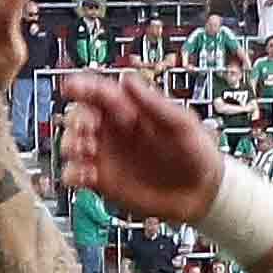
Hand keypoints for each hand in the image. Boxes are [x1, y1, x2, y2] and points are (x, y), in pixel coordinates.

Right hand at [54, 66, 228, 227]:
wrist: (201, 192)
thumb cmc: (196, 153)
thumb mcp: (182, 124)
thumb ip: (154, 103)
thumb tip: (128, 79)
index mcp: (130, 110)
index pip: (99, 92)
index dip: (83, 86)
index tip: (72, 87)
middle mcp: (112, 130)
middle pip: (78, 116)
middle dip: (77, 119)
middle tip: (88, 128)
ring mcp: (104, 154)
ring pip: (71, 143)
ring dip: (71, 145)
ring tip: (87, 151)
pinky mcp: (101, 179)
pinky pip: (75, 174)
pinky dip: (73, 173)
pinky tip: (85, 175)